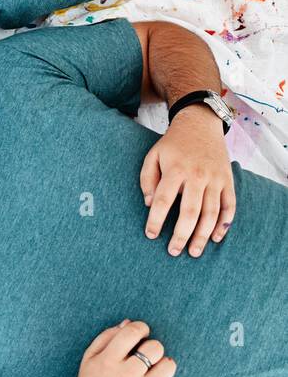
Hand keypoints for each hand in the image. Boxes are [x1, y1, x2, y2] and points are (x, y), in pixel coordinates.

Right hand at [64, 319, 176, 376]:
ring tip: (152, 369)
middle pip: (155, 347)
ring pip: (168, 366)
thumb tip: (129, 323)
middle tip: (145, 354)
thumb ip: (107, 337)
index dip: (141, 328)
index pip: (132, 332)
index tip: (140, 333)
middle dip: (152, 346)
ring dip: (162, 364)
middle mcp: (126, 376)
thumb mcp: (89, 357)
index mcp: (108, 361)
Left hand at [139, 107, 234, 256]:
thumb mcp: (152, 156)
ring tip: (194, 251)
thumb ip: (147, 179)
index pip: (163, 199)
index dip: (156, 219)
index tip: (151, 235)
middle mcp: (197, 176)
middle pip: (190, 211)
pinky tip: (217, 238)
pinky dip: (225, 223)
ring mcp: (216, 179)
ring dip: (203, 235)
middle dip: (182, 234)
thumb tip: (148, 204)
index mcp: (176, 169)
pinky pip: (230, 205)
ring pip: (212, 212)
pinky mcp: (228, 181)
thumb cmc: (172, 145)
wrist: (200, 125)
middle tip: (174, 251)